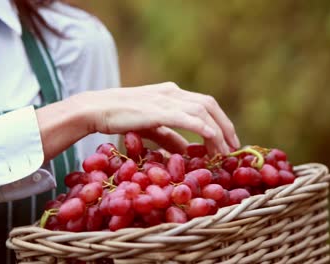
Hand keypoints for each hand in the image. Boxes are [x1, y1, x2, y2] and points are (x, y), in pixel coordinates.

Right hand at [71, 82, 239, 154]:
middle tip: (233, 147)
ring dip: (217, 131)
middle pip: (209, 105)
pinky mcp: (157, 109)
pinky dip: (202, 127)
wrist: (96, 109)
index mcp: (172, 93)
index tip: (228, 141)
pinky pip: (186, 117)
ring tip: (224, 151)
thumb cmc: (121, 118)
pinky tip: (212, 138)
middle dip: (226, 126)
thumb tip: (190, 151)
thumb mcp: (152, 129)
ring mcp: (165, 99)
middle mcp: (172, 92)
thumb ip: (171, 138)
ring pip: (202, 111)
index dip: (221, 121)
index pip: (204, 104)